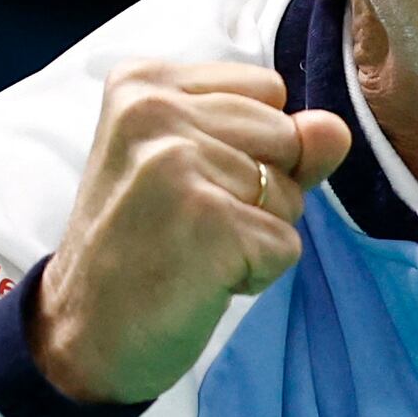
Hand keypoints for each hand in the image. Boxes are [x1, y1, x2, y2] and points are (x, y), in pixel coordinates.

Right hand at [33, 62, 353, 406]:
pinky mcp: (208, 222)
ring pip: (291, 194)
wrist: (82, 333)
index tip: (185, 182)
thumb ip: (278, 141)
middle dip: (262, 191)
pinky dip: (256, 273)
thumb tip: (336, 128)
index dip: (250, 146)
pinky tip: (198, 279)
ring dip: (257, 234)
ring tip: (190, 249)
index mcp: (144, 83)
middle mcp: (153, 110)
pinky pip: (287, 245)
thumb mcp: (201, 171)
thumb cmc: (142, 247)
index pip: (268, 90)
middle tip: (188, 222)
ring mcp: (179, 164)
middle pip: (288, 136)